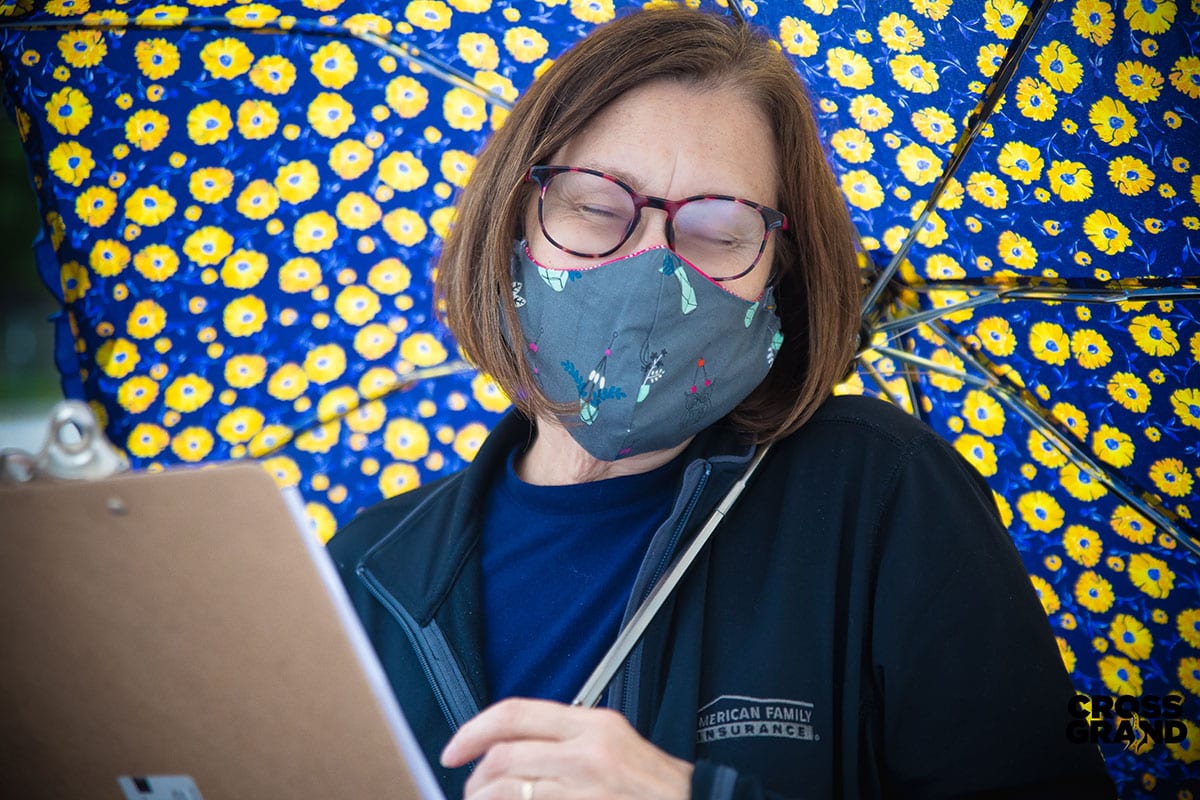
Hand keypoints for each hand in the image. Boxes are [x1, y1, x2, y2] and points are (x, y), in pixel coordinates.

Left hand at [440, 697, 693, 799]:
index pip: (515, 714)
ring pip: (508, 791)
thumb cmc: (656, 789)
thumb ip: (567, 740)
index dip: (472, 731)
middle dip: (475, 780)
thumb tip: (510, 749)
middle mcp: (589, 752)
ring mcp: (587, 789)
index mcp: (593, 724)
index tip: (453, 751)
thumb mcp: (615, 745)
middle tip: (471, 793)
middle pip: (504, 756)